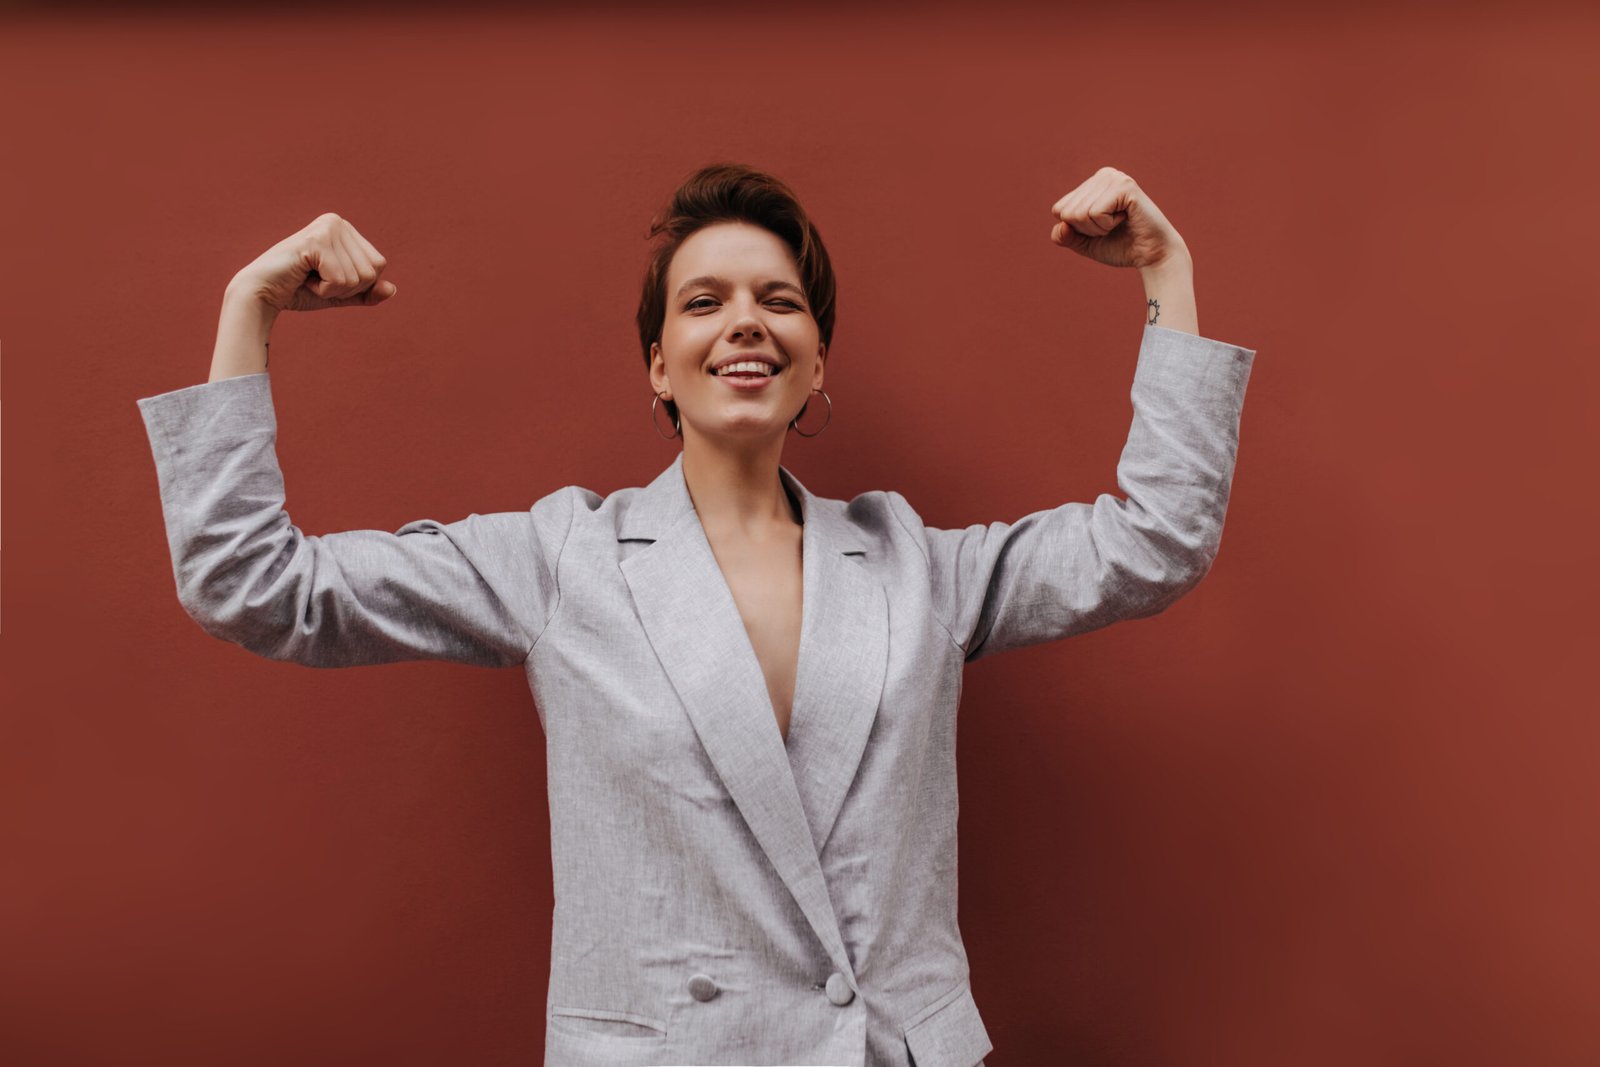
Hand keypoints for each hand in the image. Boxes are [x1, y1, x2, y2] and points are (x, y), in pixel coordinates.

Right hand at [229, 212, 397, 312]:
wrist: (262, 294)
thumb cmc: (298, 290)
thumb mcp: (340, 294)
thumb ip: (366, 293)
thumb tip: (392, 289)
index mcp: (345, 229)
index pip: (378, 265)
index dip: (357, 284)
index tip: (327, 278)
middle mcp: (337, 222)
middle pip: (372, 272)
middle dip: (347, 288)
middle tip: (316, 279)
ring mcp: (326, 229)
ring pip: (358, 278)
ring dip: (333, 289)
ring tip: (308, 277)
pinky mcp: (315, 241)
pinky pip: (340, 280)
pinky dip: (324, 289)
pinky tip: (303, 277)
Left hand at [1049, 167, 1188, 270]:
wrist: (1152, 255)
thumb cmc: (1121, 247)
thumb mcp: (1085, 243)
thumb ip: (1065, 236)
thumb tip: (1060, 224)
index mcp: (1091, 184)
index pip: (1059, 210)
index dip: (1076, 229)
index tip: (1101, 229)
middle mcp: (1102, 175)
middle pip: (1067, 212)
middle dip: (1087, 230)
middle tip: (1112, 228)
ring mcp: (1114, 177)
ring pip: (1079, 213)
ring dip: (1098, 228)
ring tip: (1119, 223)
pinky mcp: (1124, 186)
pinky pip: (1095, 212)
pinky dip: (1106, 225)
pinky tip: (1125, 219)